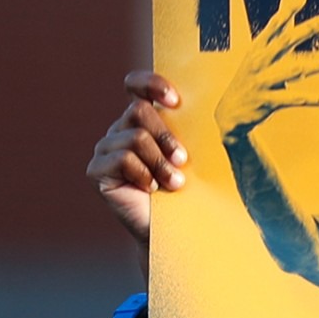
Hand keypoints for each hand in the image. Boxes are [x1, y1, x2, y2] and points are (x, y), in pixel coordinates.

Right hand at [86, 72, 186, 250]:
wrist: (177, 234)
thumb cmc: (190, 194)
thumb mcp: (194, 158)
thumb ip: (193, 132)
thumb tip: (221, 109)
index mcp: (144, 121)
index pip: (137, 86)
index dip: (151, 84)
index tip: (175, 101)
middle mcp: (121, 130)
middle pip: (138, 110)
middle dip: (165, 136)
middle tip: (182, 160)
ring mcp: (106, 149)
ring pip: (134, 137)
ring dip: (160, 162)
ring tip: (174, 184)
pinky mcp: (97, 171)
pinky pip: (122, 159)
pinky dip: (143, 175)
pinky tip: (150, 190)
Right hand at [214, 0, 318, 142]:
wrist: (229, 114)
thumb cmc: (249, 83)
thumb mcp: (257, 62)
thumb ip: (275, 48)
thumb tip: (294, 33)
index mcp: (257, 49)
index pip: (274, 25)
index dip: (288, 10)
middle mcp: (259, 61)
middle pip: (286, 40)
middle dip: (308, 28)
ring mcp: (263, 81)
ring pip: (296, 70)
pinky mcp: (269, 101)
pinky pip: (297, 99)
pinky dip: (317, 99)